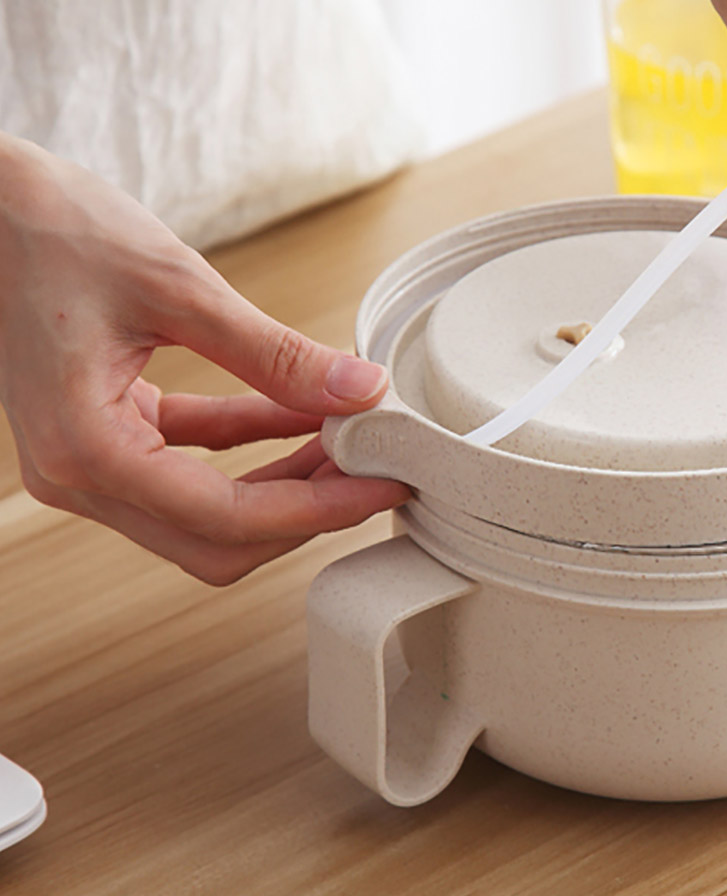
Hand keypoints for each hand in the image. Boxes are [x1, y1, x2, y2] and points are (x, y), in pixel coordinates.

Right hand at [0, 133, 408, 584]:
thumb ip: (274, 352)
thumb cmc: (48, 228)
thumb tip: (362, 391)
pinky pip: (193, 459)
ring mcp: (88, 460)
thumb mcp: (178, 287)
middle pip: (218, 540)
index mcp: (86, 451)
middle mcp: (79, 475)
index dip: (319, 510)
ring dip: (284, 483)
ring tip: (353, 442)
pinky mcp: (105, 432)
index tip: (383, 488)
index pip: (228, 517)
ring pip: (209, 511)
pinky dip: (253, 445)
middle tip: (376, 472)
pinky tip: (308, 417)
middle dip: (305, 512)